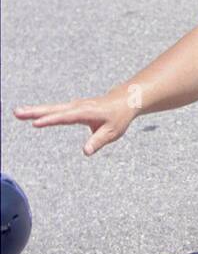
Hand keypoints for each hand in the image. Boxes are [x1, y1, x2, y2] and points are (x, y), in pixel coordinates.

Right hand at [14, 92, 138, 155]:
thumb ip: (98, 141)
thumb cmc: (118, 117)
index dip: (51, 120)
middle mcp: (78, 106)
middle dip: (35, 111)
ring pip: (52, 108)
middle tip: (17, 113)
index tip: (36, 123)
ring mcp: (74, 106)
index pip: (66, 117)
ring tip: (18, 113)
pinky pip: (55, 110)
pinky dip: (42, 111)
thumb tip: (86, 152)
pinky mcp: (72, 108)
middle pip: (54, 109)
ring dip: (35, 110)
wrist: (124, 101)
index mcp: (86, 112)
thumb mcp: (112, 132)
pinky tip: (30, 113)